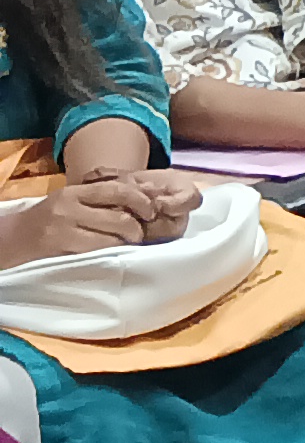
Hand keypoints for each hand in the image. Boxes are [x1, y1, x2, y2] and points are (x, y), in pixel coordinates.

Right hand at [5, 170, 201, 260]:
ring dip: (126, 243)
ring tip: (127, 245)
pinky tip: (112, 253)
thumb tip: (141, 202)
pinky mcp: (61, 248)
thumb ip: (98, 200)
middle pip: (120, 217)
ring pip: (112, 237)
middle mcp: (70, 207)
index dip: (142, 200)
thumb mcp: (70, 201)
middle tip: (141, 234)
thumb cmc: (48, 220)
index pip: (118, 189)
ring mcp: (64, 229)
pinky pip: (97, 251)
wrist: (11, 238)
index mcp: (75, 192)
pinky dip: (111, 253)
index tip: (152, 211)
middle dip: (137, 228)